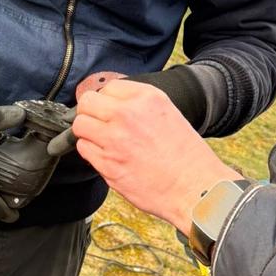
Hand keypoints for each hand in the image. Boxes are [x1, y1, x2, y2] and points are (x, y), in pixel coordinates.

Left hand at [52, 66, 207, 158]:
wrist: (195, 188)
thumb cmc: (187, 156)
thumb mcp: (168, 113)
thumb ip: (139, 105)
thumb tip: (113, 104)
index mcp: (146, 98)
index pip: (108, 88)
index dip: (107, 101)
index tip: (109, 110)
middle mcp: (127, 114)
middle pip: (87, 103)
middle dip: (91, 113)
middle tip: (100, 125)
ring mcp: (114, 139)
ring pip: (80, 125)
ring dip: (88, 133)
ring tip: (103, 142)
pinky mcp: (107, 164)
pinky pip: (84, 149)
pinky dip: (91, 152)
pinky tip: (107, 157)